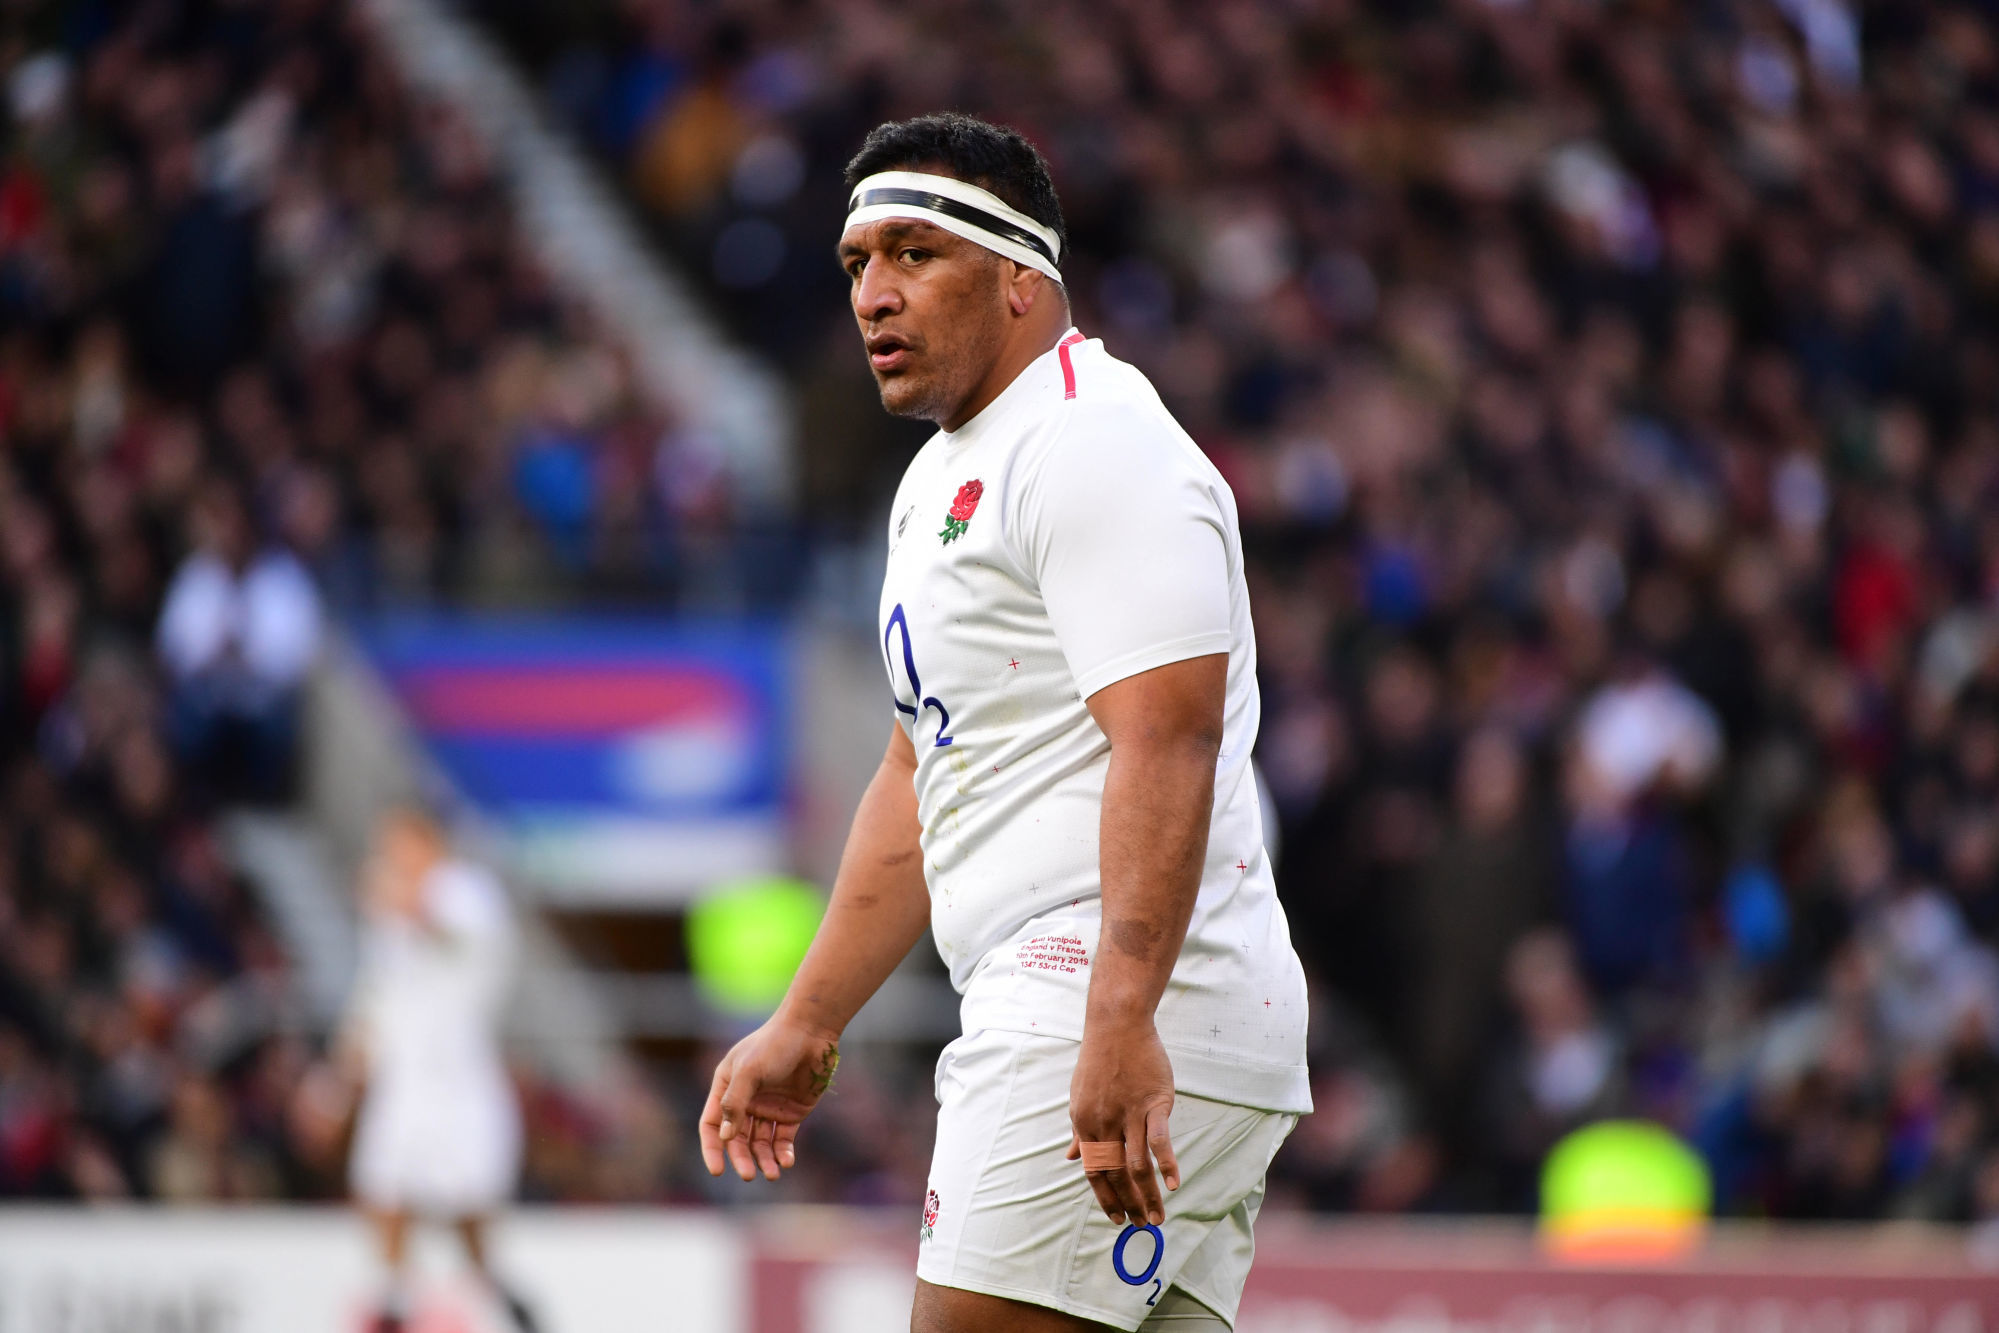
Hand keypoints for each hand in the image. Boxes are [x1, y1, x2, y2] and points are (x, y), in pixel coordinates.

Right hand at [699, 1019, 842, 1181]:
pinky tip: (787, 1161)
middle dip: (742, 1158)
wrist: (812, 1032)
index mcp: (726, 1087)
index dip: (712, 1148)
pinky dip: (783, 1152)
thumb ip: (735, 1103)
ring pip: (761, 1143)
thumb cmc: (775, 1045)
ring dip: (764, 1160)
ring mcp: (769, 1107)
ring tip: (773, 1174)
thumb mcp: (749, 1071)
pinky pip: (783, 1139)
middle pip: (737, 1139)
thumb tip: (724, 1136)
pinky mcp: (792, 1112)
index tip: (717, 1171)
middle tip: (749, 1175)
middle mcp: (745, 1101)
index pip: (712, 1124)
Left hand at [1065, 1019, 1179, 1225]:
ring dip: (1147, 1195)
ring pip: (1137, 1164)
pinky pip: (1159, 1140)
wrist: (1117, 1025)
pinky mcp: (1154, 1103)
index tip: (1116, 1219)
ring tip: (1157, 1217)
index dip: (1106, 1197)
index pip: (1095, 1171)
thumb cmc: (1099, 1061)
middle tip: (1142, 1227)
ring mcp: (1129, 1114)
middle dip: (1129, 1204)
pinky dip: (1166, 1164)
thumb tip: (1072, 1157)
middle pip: (1116, 1174)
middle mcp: (1104, 1123)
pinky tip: (1172, 1185)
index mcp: (1085, 1124)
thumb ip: (1080, 1131)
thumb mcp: (1080, 1097)